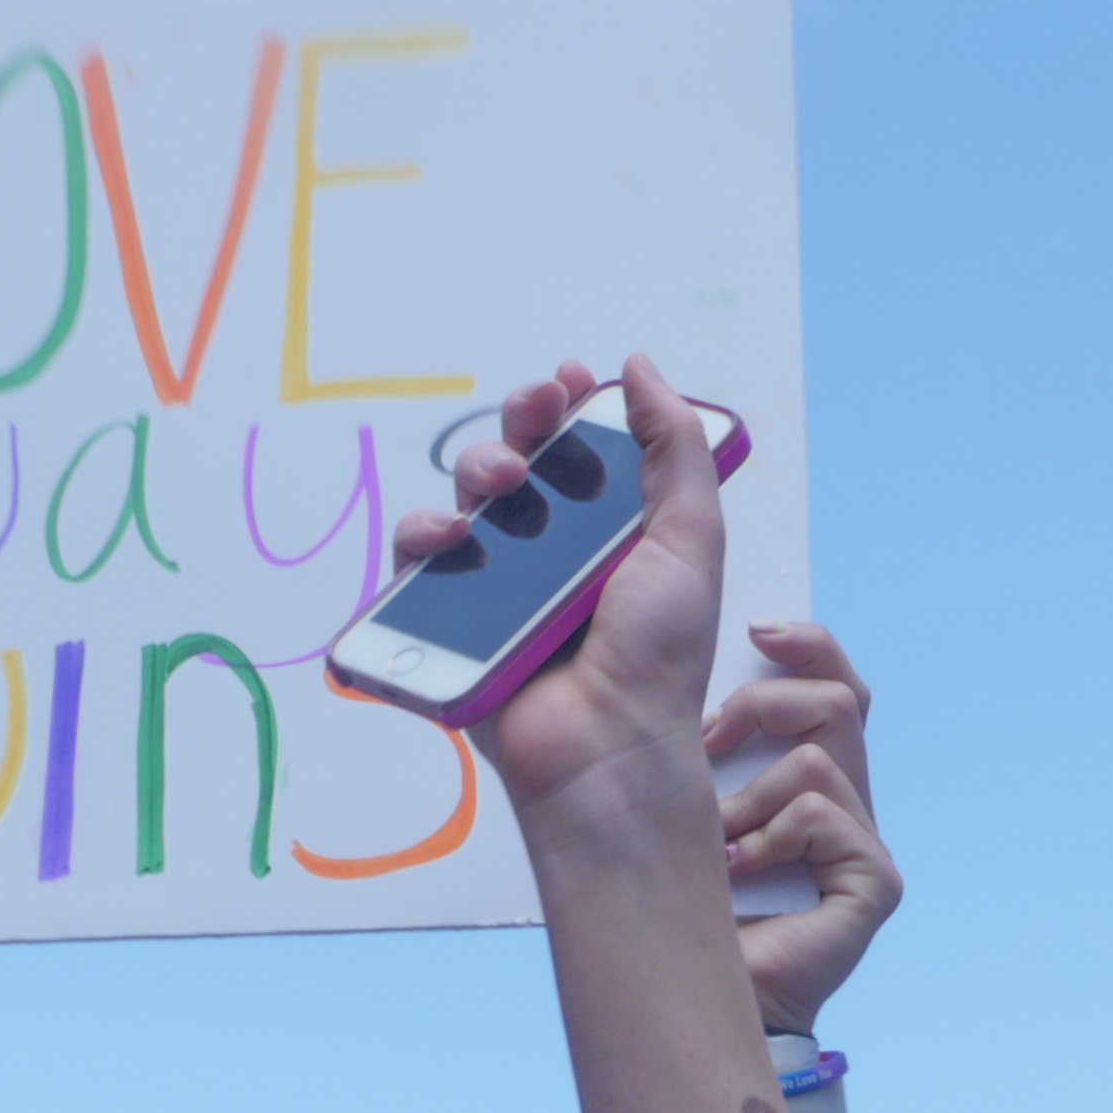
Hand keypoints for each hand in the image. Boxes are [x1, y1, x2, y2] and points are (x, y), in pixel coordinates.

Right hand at [390, 358, 726, 827]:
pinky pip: (421, 560)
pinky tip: (450, 534)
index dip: (570, 406)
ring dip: (477, 466)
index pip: (581, 450)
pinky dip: (424, 532)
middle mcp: (556, 554)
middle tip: (536, 413)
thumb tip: (641, 367)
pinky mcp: (454, 620)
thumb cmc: (660, 655)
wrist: (609, 745)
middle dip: (521, 420)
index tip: (573, 379)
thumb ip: (676, 449)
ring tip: (503, 483)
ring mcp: (502, 586)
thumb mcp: (691, 538)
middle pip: (520, 459)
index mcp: (613, 534)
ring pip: (468, 499)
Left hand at [708, 623, 900, 1032]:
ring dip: (746, 796)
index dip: (810, 645)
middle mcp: (846, 806)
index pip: (835, 684)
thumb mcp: (677, 798)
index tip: (759, 630)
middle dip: (767, 703)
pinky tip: (739, 876)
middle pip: (844, 699)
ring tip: (714, 845)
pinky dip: (767, 839)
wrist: (692, 996)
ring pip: (820, 756)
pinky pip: (819, 813)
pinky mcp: (873, 880)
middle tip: (712, 739)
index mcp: (808, 779)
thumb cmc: (679, 904)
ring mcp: (865, 845)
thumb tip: (662, 673)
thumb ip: (692, 740)